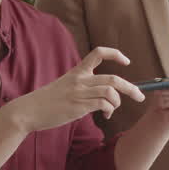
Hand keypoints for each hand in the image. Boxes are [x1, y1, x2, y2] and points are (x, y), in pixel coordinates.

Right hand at [6, 47, 143, 132]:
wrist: (28, 111)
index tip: (126, 61)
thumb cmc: (46, 102)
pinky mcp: (78, 106)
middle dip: (131, 88)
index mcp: (76, 72)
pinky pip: (103, 104)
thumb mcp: (64, 87)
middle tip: (140, 96)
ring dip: (118, 103)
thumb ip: (81, 87)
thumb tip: (99, 98)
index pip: (98, 54)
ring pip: (111, 92)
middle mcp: (80, 80)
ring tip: (112, 110)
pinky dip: (109, 110)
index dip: (115, 54)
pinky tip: (105, 115)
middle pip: (113, 78)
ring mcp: (79, 93)